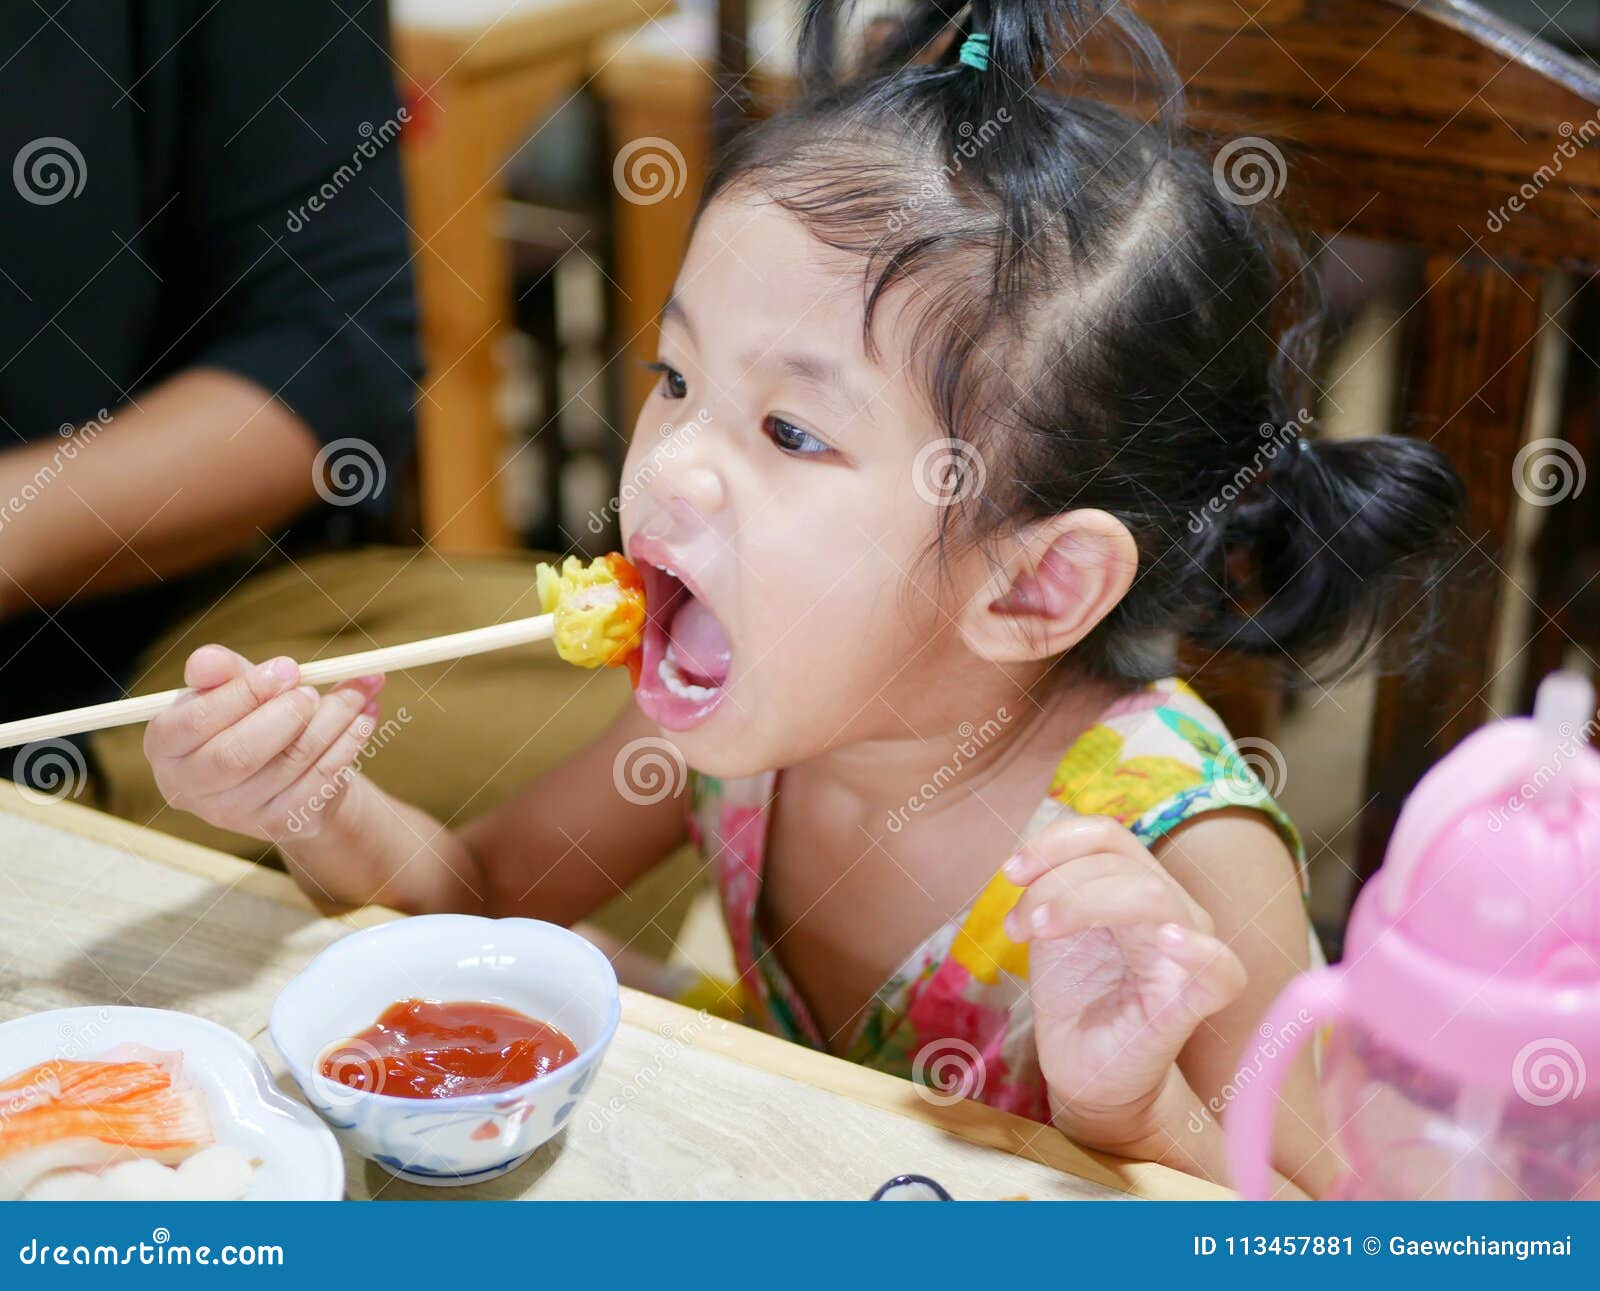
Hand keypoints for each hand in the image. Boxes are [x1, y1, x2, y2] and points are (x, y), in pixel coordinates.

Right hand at [144, 645, 385, 841]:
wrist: (285, 768)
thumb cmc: (247, 716)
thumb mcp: (229, 687)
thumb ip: (219, 671)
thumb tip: (206, 661)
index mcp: (166, 747)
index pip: (196, 722)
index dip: (244, 693)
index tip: (287, 668)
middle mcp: (192, 789)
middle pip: (239, 754)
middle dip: (287, 714)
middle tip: (313, 689)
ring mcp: (237, 813)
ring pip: (293, 761)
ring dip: (335, 718)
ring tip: (358, 689)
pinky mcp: (281, 823)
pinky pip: (323, 778)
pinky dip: (351, 741)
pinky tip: (366, 715)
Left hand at [1001, 814, 1244, 1146]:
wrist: (1082, 1067)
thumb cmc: (1076, 993)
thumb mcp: (1052, 928)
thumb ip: (1052, 886)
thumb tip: (1027, 861)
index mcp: (1137, 885)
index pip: (1107, 836)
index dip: (1054, 842)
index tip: (1010, 873)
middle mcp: (1169, 909)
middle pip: (1121, 860)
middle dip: (1056, 883)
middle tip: (1019, 926)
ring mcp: (1185, 953)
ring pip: (1151, 895)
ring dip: (1081, 902)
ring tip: (1039, 932)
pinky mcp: (1192, 1004)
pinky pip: (1221, 969)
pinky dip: (1197, 950)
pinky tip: (1167, 940)